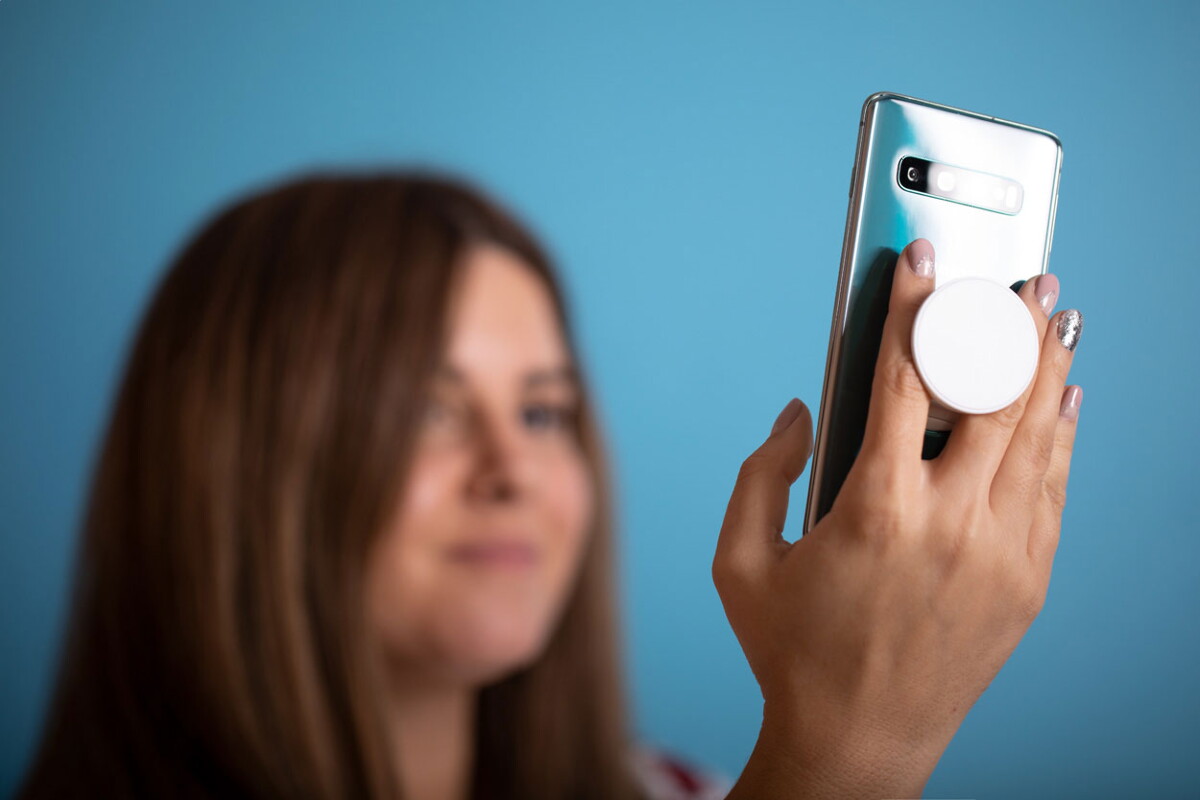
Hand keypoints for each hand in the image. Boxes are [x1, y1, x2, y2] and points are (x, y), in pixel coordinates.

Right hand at [714, 239, 1082, 798]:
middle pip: (993, 392)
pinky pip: (1053, 487)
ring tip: (1053, 314)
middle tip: (1019, 274)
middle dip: (1006, 321)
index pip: (900, 378)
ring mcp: (999, 553)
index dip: (911, 306)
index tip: (921, 256)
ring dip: (1045, 363)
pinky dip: (1060, 433)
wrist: (860, 743)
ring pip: (1035, 432)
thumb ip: (760, 474)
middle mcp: (949, 524)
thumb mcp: (740, 562)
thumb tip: (801, 412)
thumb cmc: (792, 652)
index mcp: (874, 511)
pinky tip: (1062, 396)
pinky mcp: (1026, 580)